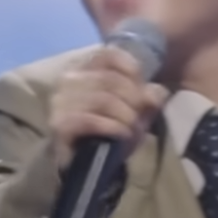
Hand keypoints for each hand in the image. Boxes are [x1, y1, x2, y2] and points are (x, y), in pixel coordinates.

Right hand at [48, 45, 169, 170]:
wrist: (84, 162)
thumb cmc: (109, 128)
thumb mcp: (133, 109)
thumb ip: (146, 97)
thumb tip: (158, 92)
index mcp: (84, 66)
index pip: (109, 54)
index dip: (132, 69)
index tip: (143, 88)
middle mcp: (68, 78)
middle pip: (110, 79)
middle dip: (133, 98)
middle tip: (140, 115)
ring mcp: (60, 101)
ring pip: (103, 100)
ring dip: (125, 116)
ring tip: (132, 128)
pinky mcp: (59, 124)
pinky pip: (90, 120)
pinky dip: (112, 127)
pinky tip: (122, 134)